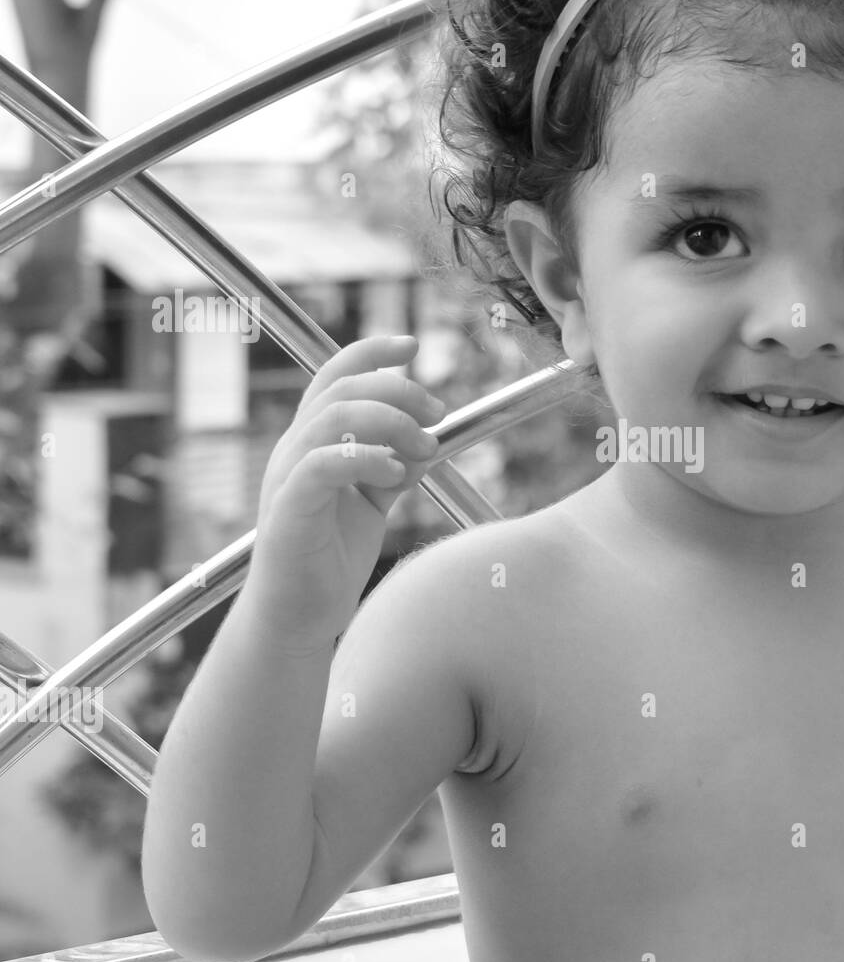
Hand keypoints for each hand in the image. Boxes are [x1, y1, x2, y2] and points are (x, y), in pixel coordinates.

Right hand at [245, 335, 444, 650]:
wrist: (298, 616)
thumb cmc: (331, 558)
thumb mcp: (374, 502)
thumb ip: (396, 466)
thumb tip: (429, 440)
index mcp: (313, 441)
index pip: (334, 376)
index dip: (371, 352)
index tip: (412, 344)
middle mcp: (295, 450)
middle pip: (343, 389)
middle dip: (399, 392)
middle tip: (438, 415)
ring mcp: (288, 477)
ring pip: (334, 418)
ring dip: (391, 424)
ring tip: (426, 448)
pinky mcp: (290, 509)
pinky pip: (322, 464)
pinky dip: (365, 459)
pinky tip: (398, 473)